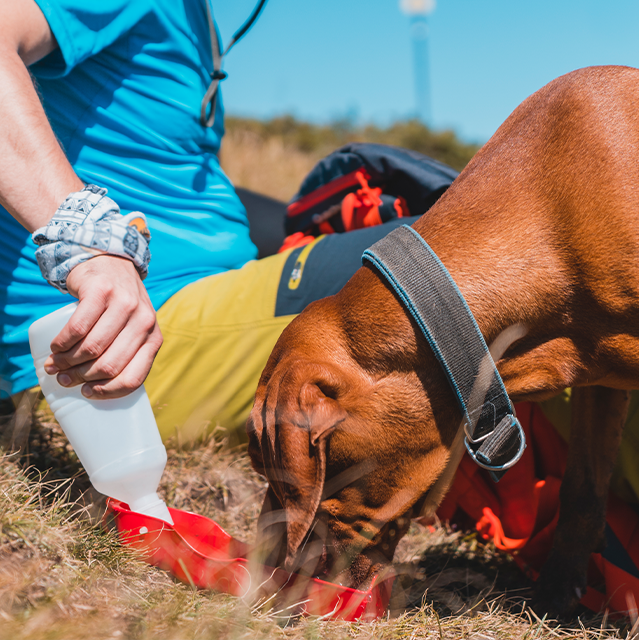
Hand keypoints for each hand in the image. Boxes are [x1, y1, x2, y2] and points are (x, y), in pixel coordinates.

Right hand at [43, 255, 162, 398]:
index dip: (108, 391)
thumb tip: (96, 387)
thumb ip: (127, 352)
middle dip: (81, 377)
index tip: (88, 393)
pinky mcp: (102, 291)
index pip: (134, 377)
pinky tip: (56, 347)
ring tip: (55, 364)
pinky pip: (78, 328)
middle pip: (109, 365)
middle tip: (63, 378)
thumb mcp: (134, 329)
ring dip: (67, 362)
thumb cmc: (119, 306)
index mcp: (154, 338)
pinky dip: (62, 343)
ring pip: (92, 348)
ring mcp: (124, 304)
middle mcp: (144, 321)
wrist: (110, 262)